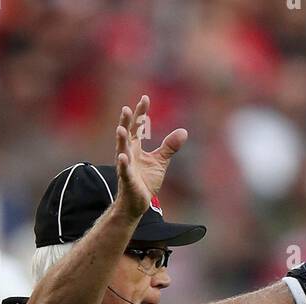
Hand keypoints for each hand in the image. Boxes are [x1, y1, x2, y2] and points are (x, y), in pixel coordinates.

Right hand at [115, 94, 187, 218]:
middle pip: (127, 135)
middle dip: (127, 123)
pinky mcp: (127, 181)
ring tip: (121, 129)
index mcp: (135, 148)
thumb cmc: (145, 182)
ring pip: (122, 151)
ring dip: (121, 140)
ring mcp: (126, 167)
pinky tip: (122, 157)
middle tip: (127, 109)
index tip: (145, 98)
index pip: (137, 127)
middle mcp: (128, 154)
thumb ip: (169, 146)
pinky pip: (124, 171)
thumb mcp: (160, 162)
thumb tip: (184, 132)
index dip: (141, 113)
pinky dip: (123, 164)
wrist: (137, 204)